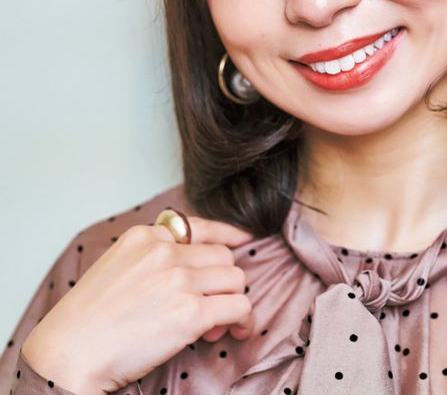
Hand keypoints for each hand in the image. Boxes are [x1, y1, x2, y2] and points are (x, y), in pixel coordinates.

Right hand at [22, 216, 255, 393]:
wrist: (67, 356)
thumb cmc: (86, 321)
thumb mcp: (117, 265)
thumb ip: (153, 255)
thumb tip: (196, 264)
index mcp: (145, 236)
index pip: (201, 227)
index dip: (227, 235)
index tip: (241, 240)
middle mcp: (165, 252)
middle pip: (222, 257)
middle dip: (222, 282)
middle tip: (211, 307)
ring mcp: (179, 280)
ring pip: (235, 279)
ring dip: (232, 301)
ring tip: (216, 325)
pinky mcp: (191, 312)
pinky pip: (239, 306)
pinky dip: (243, 320)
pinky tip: (237, 331)